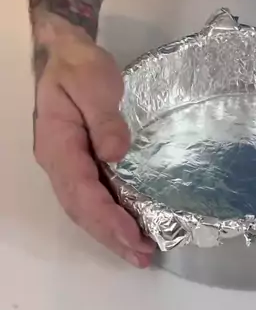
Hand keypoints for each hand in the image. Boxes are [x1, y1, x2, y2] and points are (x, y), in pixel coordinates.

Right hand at [33, 21, 154, 266]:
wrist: (64, 52)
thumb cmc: (78, 66)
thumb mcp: (93, 82)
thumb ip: (105, 118)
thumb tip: (117, 153)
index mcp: (58, 146)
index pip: (81, 191)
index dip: (106, 218)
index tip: (133, 235)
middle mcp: (59, 162)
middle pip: (82, 209)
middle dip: (111, 236)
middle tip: (143, 257)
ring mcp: (68, 164)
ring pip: (86, 208)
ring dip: (111, 232)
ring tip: (141, 252)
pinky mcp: (82, 162)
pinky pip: (93, 196)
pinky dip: (111, 216)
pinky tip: (131, 226)